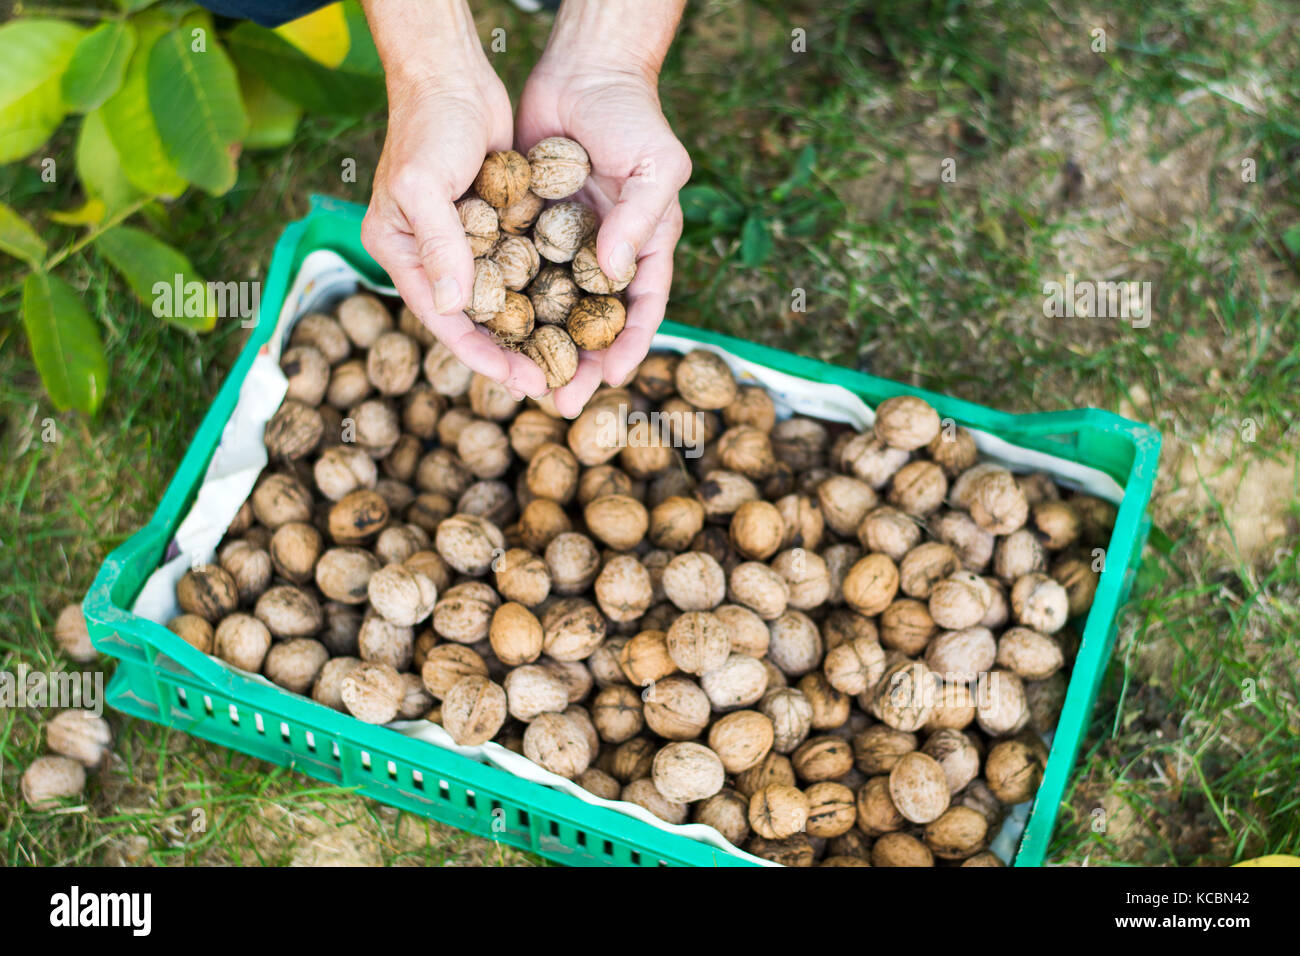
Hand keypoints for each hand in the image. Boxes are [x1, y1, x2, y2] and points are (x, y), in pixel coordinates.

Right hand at [360, 35, 546, 398]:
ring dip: (530, 328)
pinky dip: (540, 290)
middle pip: (474, 319)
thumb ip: (438, 244)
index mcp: (402, 253)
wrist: (452, 74)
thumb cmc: (428, 123)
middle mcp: (431, 254)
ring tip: (565, 360)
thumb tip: (452, 307)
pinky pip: (519, 267)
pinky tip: (572, 312)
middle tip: (550, 385)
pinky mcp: (495, 224)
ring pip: (501, 299)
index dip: (480, 354)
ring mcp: (464, 241)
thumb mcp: (423, 184)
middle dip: (510, 352)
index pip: (444, 318)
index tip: (518, 380)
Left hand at [517, 61, 690, 416]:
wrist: (583, 71)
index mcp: (644, 249)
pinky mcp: (527, 228)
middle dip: (578, 364)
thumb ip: (641, 220)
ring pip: (550, 306)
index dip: (627, 348)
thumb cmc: (633, 116)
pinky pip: (516, 271)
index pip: (640, 310)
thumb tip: (612, 274)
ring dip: (538, 345)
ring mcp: (564, 245)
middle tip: (560, 400)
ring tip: (521, 379)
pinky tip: (489, 329)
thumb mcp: (656, 166)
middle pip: (592, 323)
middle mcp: (603, 255)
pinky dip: (507, 301)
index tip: (609, 379)